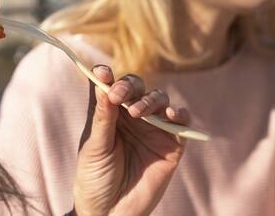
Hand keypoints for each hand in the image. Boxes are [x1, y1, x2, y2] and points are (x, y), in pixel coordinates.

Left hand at [72, 65, 188, 215]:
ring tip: (137, 112)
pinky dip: (179, 114)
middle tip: (119, 96)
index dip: (108, 77)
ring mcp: (153, 129)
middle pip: (137, 88)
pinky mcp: (171, 144)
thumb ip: (102, 117)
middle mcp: (132, 117)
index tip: (102, 73)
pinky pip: (181, 123)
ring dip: (150, 100)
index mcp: (109, 114)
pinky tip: (170, 114)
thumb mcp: (94, 147)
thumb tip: (103, 83)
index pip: (111, 87)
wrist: (109, 213)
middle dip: (129, 86)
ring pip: (159, 100)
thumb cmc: (95, 179)